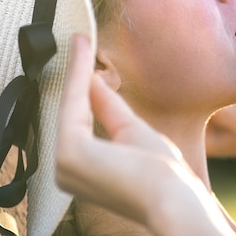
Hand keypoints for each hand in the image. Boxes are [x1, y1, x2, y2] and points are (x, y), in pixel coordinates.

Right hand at [56, 34, 235, 235]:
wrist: (172, 196)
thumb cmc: (161, 174)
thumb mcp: (132, 131)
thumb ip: (108, 108)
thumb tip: (92, 79)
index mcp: (81, 168)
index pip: (80, 119)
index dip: (82, 85)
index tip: (84, 55)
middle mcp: (64, 169)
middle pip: (71, 110)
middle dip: (75, 75)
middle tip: (80, 41)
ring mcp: (63, 164)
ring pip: (71, 104)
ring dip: (76, 69)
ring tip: (81, 39)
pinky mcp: (68, 153)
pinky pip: (75, 104)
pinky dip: (78, 75)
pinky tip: (83, 51)